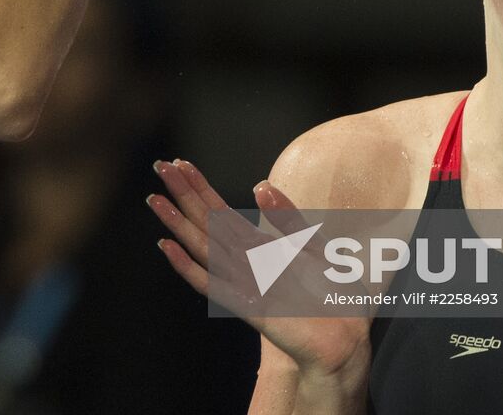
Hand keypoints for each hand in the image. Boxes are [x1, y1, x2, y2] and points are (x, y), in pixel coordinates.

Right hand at [147, 159, 369, 382]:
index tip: (181, 163)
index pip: (223, 211)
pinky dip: (188, 267)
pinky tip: (168, 247)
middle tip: (160, 165)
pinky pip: (211, 284)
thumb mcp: (314, 246)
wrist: (347, 340)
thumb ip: (287, 218)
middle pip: (207, 222)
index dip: (201, 187)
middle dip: (184, 194)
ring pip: (202, 247)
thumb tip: (259, 186)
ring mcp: (243, 283)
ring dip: (178, 223)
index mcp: (260, 247)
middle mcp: (246, 262)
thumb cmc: (332, 297)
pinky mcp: (247, 306)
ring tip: (155, 199)